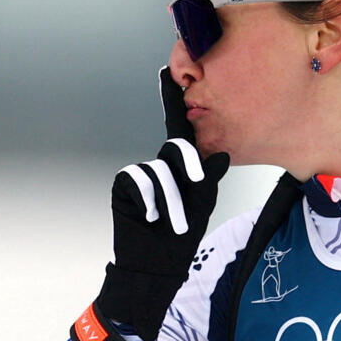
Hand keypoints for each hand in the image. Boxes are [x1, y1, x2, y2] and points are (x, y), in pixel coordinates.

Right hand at [97, 67, 229, 340]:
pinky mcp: (123, 187)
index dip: (172, 100)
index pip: (180, 130)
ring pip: (159, 169)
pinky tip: (149, 218)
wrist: (154, 268)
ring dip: (172, 199)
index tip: (169, 71)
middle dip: (188, 173)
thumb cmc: (181, 238)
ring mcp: (139, 175)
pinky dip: (149, 199)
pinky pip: (138, 179)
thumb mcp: (202, 207)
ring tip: (172, 225)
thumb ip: (208, 180)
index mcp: (180, 167)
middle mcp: (159, 165)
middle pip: (176, 148)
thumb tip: (218, 156)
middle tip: (195, 195)